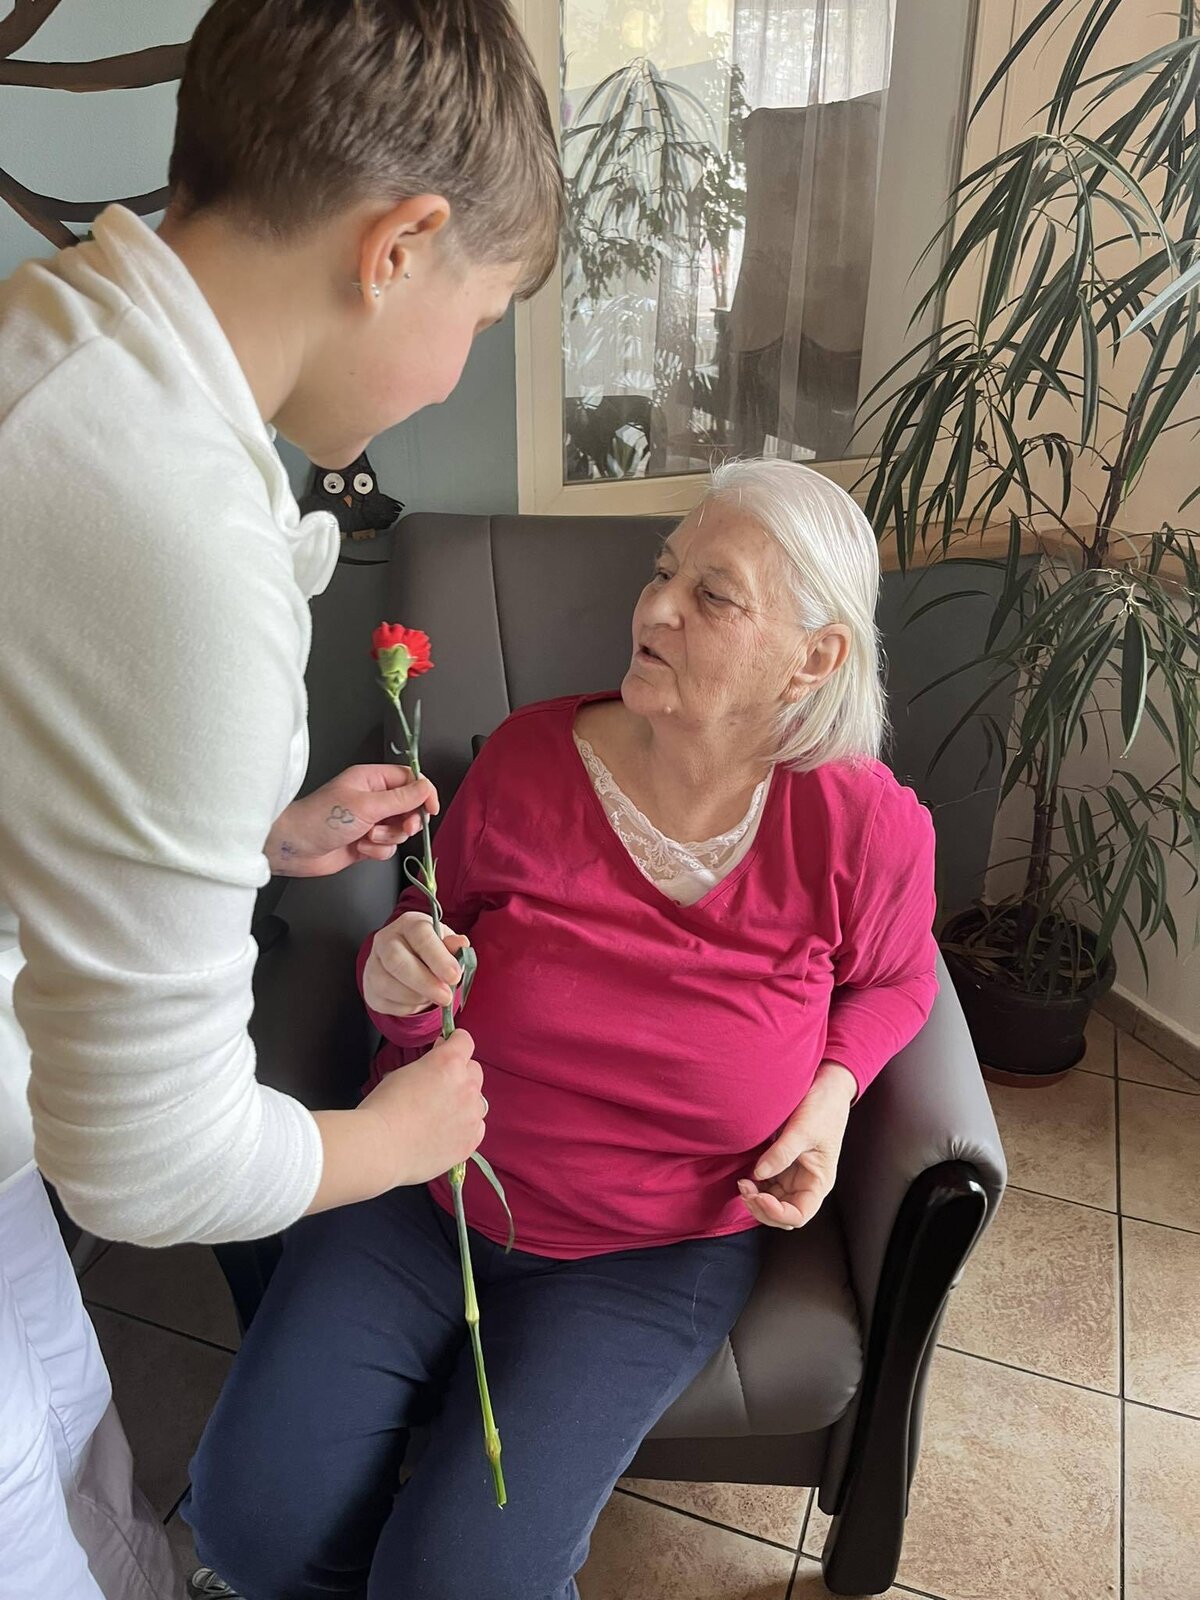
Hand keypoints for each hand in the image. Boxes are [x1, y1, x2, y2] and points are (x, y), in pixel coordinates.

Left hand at [265, 764, 438, 876]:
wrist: (295, 848)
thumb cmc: (321, 818)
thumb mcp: (366, 805)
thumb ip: (401, 798)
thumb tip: (426, 789)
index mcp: (371, 779)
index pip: (409, 780)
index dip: (423, 793)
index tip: (430, 808)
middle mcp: (372, 798)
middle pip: (409, 807)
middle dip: (407, 821)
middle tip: (402, 827)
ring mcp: (370, 821)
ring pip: (399, 830)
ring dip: (388, 838)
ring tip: (367, 837)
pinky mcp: (366, 842)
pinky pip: (388, 847)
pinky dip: (377, 850)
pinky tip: (360, 848)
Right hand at [357, 1029, 485, 1184]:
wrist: (381, 1147)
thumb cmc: (383, 1109)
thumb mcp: (403, 1072)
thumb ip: (428, 1065)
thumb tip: (435, 1065)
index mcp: (448, 1063)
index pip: (464, 1041)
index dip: (454, 1042)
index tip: (446, 1048)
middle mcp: (466, 1086)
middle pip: (474, 1070)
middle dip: (459, 1073)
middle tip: (439, 1085)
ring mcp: (471, 1115)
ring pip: (477, 1100)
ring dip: (464, 1101)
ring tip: (440, 1113)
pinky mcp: (470, 1140)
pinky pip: (476, 1127)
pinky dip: (465, 1126)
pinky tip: (445, 1132)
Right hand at [363, 911, 468, 1016]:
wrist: (409, 965)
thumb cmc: (430, 952)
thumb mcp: (446, 944)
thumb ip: (453, 946)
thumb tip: (461, 944)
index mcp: (409, 924)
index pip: (420, 935)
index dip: (438, 957)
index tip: (454, 976)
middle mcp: (386, 940)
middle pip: (396, 960)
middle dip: (424, 982)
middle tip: (446, 997)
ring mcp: (373, 964)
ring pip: (387, 984)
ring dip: (415, 996)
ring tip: (432, 997)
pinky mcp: (370, 987)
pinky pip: (385, 1002)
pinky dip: (406, 1006)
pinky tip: (417, 1000)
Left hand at [738, 1061, 856, 1229]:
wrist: (825, 1085)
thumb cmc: (823, 1108)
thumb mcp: (803, 1129)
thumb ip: (782, 1153)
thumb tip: (758, 1174)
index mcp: (819, 1182)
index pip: (799, 1215)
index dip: (777, 1213)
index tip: (759, 1197)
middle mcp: (806, 1183)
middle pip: (782, 1213)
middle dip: (762, 1208)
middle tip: (745, 1188)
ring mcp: (793, 1175)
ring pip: (771, 1201)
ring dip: (756, 1199)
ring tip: (742, 1183)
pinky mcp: (782, 1163)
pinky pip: (766, 1184)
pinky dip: (755, 1185)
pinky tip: (746, 1175)